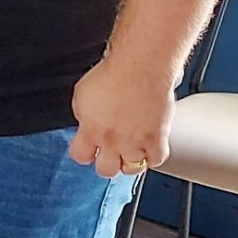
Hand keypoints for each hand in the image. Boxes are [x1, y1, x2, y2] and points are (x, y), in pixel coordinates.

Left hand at [68, 55, 175, 177]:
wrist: (140, 67)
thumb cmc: (113, 73)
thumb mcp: (82, 95)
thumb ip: (84, 115)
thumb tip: (86, 123)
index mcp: (90, 129)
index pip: (80, 156)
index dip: (84, 154)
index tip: (88, 150)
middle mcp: (112, 140)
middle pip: (106, 170)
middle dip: (107, 163)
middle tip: (111, 153)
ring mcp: (135, 141)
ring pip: (132, 169)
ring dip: (131, 161)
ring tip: (131, 151)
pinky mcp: (157, 138)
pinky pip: (156, 159)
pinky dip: (153, 156)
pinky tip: (150, 148)